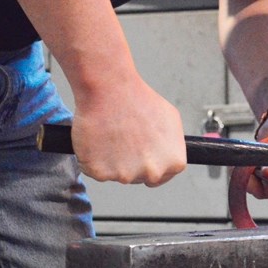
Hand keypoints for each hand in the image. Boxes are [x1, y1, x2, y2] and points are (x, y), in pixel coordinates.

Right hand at [70, 77, 186, 186]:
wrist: (111, 89)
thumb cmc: (139, 100)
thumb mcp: (171, 120)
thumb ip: (171, 145)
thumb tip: (168, 154)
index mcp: (173, 162)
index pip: (163, 176)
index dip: (150, 164)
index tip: (142, 154)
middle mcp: (152, 172)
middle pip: (139, 178)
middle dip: (131, 164)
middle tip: (124, 140)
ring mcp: (125, 175)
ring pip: (116, 175)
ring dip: (112, 161)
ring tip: (112, 134)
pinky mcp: (100, 172)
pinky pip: (95, 171)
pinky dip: (93, 158)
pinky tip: (99, 139)